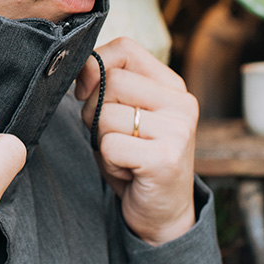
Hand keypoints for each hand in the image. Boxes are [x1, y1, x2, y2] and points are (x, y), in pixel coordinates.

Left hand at [75, 37, 197, 244]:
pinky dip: (108, 162)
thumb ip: (107, 86)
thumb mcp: (123, 115)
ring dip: (101, 141)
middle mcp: (181, 103)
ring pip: (106, 115)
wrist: (163, 215)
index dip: (95, 66)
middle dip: (93, 110)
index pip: (125, 49)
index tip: (86, 91)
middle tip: (111, 136)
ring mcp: (178, 130)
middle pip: (112, 81)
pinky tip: (128, 172)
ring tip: (124, 156)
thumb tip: (82, 69)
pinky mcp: (165, 158)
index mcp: (172, 86)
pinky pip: (110, 146)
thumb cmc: (136, 159)